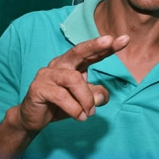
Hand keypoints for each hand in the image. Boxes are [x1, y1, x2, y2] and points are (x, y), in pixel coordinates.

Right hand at [15, 34, 129, 133]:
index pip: (91, 54)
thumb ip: (96, 95)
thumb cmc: (61, 105)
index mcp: (72, 64)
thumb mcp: (84, 101)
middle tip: (109, 41)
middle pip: (78, 51)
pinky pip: (62, 96)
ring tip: (89, 113)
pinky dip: (74, 108)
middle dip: (95, 46)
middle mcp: (59, 64)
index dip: (107, 47)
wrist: (33, 118)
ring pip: (74, 79)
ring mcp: (47, 74)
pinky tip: (79, 116)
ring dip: (85, 98)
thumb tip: (100, 97)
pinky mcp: (38, 87)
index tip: (125, 40)